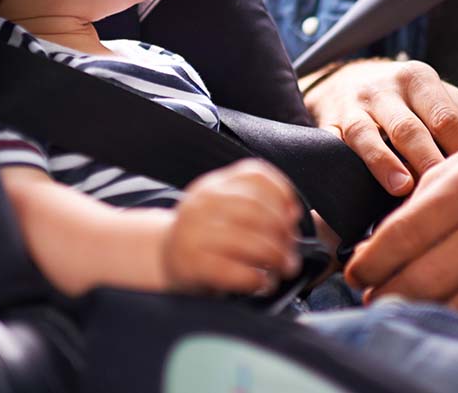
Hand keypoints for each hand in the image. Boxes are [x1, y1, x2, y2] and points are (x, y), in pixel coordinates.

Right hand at [159, 159, 302, 294]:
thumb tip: (292, 216)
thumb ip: (254, 204)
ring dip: (276, 257)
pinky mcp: (192, 264)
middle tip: (292, 251)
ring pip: (250, 241)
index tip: (293, 214)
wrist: (164, 257)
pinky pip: (234, 271)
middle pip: (257, 210)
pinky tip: (262, 282)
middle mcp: (203, 203)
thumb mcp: (223, 208)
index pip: (255, 174)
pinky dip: (256, 279)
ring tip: (284, 268)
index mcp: (214, 184)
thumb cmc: (206, 235)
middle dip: (283, 233)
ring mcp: (195, 233)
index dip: (282, 193)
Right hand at [303, 58, 457, 194]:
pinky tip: (354, 183)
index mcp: (420, 79)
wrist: (346, 80)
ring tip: (403, 188)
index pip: (445, 118)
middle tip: (446, 192)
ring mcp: (354, 105)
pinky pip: (335, 143)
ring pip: (369, 134)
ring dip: (385, 162)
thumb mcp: (440, 99)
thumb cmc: (407, 99)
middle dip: (428, 160)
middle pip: (410, 128)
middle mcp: (385, 88)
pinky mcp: (329, 123)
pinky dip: (345, 163)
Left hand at [344, 120, 457, 323]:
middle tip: (369, 296)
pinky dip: (457, 317)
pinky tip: (438, 309)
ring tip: (397, 305)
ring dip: (418, 311)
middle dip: (388, 294)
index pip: (406, 234)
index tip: (354, 271)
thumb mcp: (455, 167)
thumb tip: (373, 252)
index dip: (372, 260)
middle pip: (428, 278)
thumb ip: (415, 207)